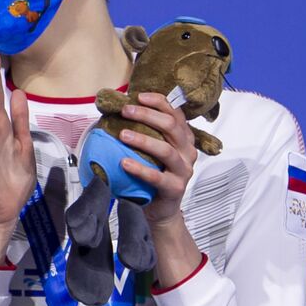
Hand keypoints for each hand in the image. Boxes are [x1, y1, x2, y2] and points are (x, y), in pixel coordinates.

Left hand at [118, 92, 195, 225]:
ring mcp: (184, 170)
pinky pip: (157, 177)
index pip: (175, 113)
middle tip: (125, 111)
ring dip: (143, 140)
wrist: (160, 209)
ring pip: (166, 150)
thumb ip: (143, 133)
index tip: (138, 96)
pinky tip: (124, 163)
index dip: (158, 102)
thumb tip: (118, 112)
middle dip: (147, 115)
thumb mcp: (150, 151)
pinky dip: (140, 169)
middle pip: (172, 126)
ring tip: (123, 135)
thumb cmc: (153, 175)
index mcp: (183, 138)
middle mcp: (187, 151)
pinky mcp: (175, 188)